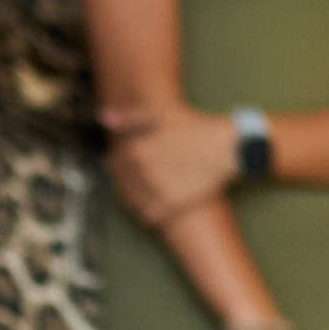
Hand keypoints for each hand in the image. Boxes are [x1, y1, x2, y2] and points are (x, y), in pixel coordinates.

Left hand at [102, 103, 239, 228]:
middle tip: (133, 180)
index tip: (121, 165)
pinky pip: (149, 215)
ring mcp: (157, 189)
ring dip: (133, 198)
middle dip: (124, 181)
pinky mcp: (173, 204)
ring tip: (142, 194)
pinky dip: (146, 213)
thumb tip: (103, 117)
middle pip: (122, 183)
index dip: (115, 164)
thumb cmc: (194, 127)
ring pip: (133, 200)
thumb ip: (128, 118)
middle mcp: (142, 171)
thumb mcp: (159, 114)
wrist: (225, 147)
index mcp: (135, 149)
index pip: (113, 164)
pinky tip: (151, 209)